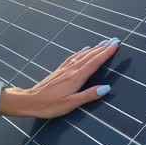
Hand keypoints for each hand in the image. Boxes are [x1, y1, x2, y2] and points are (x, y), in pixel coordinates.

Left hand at [0, 37, 120, 118]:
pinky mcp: (59, 71)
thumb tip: (106, 88)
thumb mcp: (71, 104)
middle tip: (115, 40)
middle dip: (103, 48)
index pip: (95, 62)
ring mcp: (64, 69)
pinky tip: (84, 50)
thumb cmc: (49, 105)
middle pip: (90, 56)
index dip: (106, 53)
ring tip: (104, 43)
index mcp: (76, 78)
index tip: (116, 44)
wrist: (29, 100)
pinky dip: (81, 52)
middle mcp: (71, 70)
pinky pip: (73, 57)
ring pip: (83, 55)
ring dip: (94, 48)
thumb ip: (89, 95)